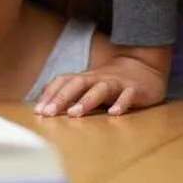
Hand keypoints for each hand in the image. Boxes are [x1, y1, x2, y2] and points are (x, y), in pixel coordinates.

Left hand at [35, 55, 166, 117]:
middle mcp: (98, 78)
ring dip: (87, 100)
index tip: (38, 111)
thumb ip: (68, 93)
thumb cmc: (109, 82)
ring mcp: (117, 83)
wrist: (143, 68)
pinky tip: (114, 113)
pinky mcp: (135, 90)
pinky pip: (128, 95)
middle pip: (77, 83)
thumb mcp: (87, 85)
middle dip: (62, 97)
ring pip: (101, 89)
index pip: (63, 81)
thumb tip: (42, 105)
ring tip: (74, 114)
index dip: (50, 94)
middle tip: (49, 113)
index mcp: (85, 78)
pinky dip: (121, 103)